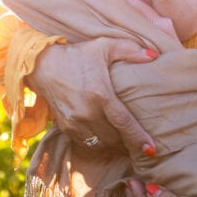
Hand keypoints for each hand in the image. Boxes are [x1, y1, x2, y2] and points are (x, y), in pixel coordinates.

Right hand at [29, 38, 156, 155]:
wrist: (42, 64)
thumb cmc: (76, 54)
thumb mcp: (104, 46)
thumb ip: (130, 50)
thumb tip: (154, 55)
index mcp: (100, 95)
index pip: (124, 123)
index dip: (139, 139)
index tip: (151, 150)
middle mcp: (87, 112)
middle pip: (115, 138)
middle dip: (129, 144)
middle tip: (141, 146)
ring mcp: (75, 122)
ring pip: (101, 145)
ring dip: (114, 147)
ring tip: (125, 145)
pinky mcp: (65, 127)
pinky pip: (86, 144)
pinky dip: (98, 145)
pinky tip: (106, 141)